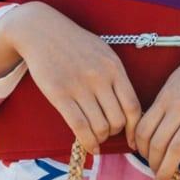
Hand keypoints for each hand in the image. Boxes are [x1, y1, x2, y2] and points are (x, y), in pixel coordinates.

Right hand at [0, 2, 141, 154]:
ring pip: (100, 127)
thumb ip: (117, 78)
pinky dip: (88, 143)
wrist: (43, 31)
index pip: (133, 107)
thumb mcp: (104, 53)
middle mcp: (100, 78)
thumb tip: (130, 110)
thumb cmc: (76, 44)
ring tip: (97, 137)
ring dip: (101, 138)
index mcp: (114, 67)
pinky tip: (90, 147)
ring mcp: (79, 86)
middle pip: (118, 121)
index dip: (135, 129)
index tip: (133, 139)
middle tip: (109, 133)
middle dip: (116, 133)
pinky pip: (79, 127)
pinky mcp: (60, 95)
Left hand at [134, 21, 179, 179]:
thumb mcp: (175, 80)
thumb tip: (153, 127)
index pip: (143, 129)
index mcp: (166, 96)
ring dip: (167, 170)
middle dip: (152, 164)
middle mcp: (179, 105)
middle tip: (154, 175)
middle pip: (157, 143)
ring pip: (177, 149)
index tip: (142, 157)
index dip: (139, 148)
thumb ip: (164, 103)